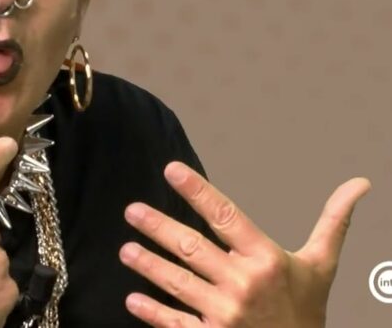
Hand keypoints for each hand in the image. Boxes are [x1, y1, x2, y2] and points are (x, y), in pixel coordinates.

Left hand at [119, 161, 370, 326]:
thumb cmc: (306, 307)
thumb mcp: (320, 264)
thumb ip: (333, 222)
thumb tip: (359, 184)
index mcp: (267, 259)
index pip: (226, 216)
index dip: (198, 191)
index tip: (172, 170)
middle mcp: (244, 284)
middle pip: (192, 248)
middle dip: (159, 227)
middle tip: (132, 210)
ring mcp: (226, 314)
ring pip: (178, 283)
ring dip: (149, 265)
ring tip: (125, 250)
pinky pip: (176, 324)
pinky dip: (153, 312)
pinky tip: (132, 299)